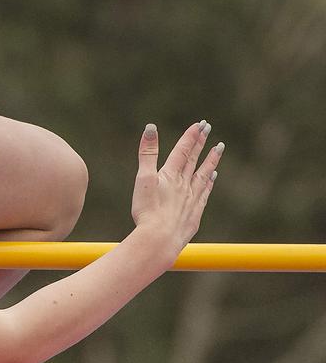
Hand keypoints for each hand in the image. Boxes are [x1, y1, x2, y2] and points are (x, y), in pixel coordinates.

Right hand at [131, 121, 223, 251]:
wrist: (160, 238)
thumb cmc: (147, 211)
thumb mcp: (143, 179)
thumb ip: (147, 153)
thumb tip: (150, 127)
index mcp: (170, 175)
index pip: (182, 150)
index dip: (191, 136)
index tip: (199, 124)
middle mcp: (184, 184)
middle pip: (193, 159)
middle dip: (200, 143)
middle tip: (208, 128)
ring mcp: (192, 198)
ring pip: (203, 174)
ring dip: (210, 160)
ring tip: (219, 148)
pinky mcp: (194, 213)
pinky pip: (204, 193)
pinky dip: (209, 183)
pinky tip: (212, 177)